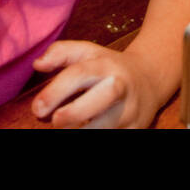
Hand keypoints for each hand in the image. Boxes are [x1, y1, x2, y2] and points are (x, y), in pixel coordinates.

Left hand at [31, 40, 166, 128]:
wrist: (152, 78)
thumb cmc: (110, 68)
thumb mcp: (89, 53)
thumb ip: (61, 53)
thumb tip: (38, 64)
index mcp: (106, 66)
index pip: (80, 74)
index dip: (56, 91)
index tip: (37, 108)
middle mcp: (121, 87)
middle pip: (101, 98)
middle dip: (74, 113)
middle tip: (55, 121)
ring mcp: (130, 110)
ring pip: (107, 126)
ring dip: (82, 132)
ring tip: (66, 130)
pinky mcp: (135, 129)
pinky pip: (113, 135)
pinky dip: (95, 136)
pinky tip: (83, 131)